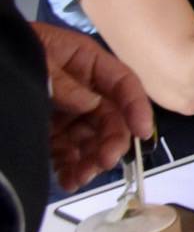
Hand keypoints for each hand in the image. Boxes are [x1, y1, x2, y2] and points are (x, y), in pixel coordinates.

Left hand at [31, 22, 153, 191]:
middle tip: (104, 162)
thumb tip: (91, 104)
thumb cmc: (10, 51)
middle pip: (110, 117)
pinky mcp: (50, 130)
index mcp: (87, 62)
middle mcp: (83, 88)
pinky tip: (67, 180)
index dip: (137, 107)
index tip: (142, 133)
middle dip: (110, 142)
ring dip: (90, 161)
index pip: (123, 83)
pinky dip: (69, 167)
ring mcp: (67, 111)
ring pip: (90, 139)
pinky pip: (66, 151)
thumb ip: (64, 82)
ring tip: (80, 178)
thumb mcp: (38, 60)